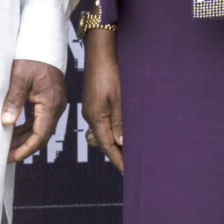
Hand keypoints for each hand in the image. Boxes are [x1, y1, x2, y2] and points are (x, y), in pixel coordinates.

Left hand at [3, 60, 66, 164]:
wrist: (43, 43)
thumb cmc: (31, 58)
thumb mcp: (19, 78)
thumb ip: (13, 100)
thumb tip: (5, 123)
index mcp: (51, 104)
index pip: (40, 135)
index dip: (25, 149)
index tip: (11, 157)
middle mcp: (56, 107)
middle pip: (41, 135)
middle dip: (23, 147)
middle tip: (5, 156)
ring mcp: (54, 104)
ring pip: (40, 128)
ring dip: (24, 138)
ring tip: (7, 147)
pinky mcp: (50, 100)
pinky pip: (40, 119)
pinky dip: (27, 128)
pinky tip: (14, 132)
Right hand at [80, 30, 123, 172]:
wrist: (100, 49)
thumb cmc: (110, 71)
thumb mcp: (119, 98)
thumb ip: (120, 122)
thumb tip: (121, 144)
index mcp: (96, 117)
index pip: (108, 146)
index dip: (118, 161)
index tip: (128, 173)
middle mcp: (91, 115)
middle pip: (105, 141)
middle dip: (118, 155)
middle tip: (132, 167)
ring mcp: (92, 107)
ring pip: (105, 132)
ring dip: (117, 143)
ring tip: (130, 153)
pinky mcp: (95, 100)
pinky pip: (105, 121)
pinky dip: (115, 131)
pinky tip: (123, 132)